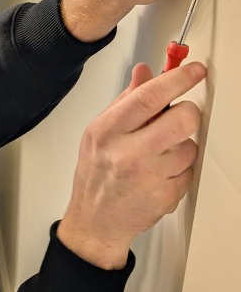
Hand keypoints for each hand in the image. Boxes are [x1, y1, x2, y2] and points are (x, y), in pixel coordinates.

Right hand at [57, 59, 205, 268]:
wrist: (96, 221)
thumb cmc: (97, 175)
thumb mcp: (100, 132)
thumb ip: (126, 100)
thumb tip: (145, 72)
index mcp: (108, 131)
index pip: (150, 96)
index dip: (179, 78)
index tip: (194, 71)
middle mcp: (127, 153)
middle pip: (182, 120)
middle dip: (189, 113)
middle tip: (182, 115)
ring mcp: (148, 177)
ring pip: (191, 146)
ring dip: (182, 146)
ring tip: (161, 154)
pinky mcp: (165, 196)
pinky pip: (190, 171)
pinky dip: (181, 170)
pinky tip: (161, 174)